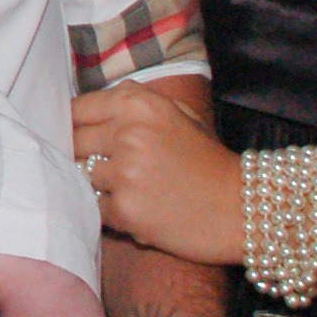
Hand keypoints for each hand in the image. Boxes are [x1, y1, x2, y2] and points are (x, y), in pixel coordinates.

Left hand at [75, 83, 242, 264]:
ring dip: (101, 187)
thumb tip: (84, 111)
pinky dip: (112, 213)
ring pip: (82, 177)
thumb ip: (131, 104)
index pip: (77, 109)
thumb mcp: (178, 114)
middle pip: (73, 142)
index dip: (75, 125)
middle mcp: (127, 133)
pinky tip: (141, 210)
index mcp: (137, 103)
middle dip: (84, 156)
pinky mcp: (125, 209)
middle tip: (107, 167)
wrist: (243, 209)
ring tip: (134, 191)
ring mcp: (125, 172)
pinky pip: (96, 209)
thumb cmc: (208, 161)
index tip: (79, 137)